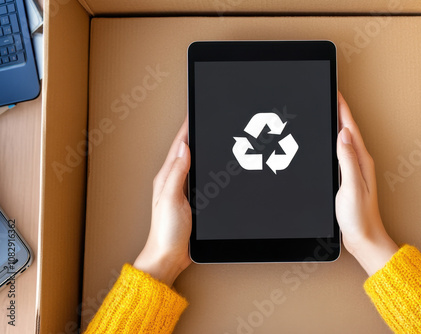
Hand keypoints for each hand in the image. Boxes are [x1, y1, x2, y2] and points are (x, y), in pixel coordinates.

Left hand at [133, 118, 191, 285]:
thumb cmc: (165, 232)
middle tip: (202, 118)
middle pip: (185, 151)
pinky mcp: (191, 200)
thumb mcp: (171, 199)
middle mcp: (173, 181)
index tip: (193, 113)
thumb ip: (177, 174)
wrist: (168, 256)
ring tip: (207, 134)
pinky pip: (199, 177)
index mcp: (166, 177)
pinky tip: (211, 165)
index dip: (187, 128)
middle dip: (194, 133)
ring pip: (193, 162)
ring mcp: (182, 191)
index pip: (179, 146)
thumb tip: (184, 149)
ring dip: (199, 148)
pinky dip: (205, 166)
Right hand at [335, 92, 398, 275]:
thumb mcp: (352, 186)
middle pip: (348, 130)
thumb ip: (347, 159)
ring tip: (329, 112)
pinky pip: (341, 153)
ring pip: (344, 140)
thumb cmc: (359, 217)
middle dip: (339, 112)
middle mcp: (360, 162)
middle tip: (330, 96)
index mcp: (362, 161)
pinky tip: (329, 142)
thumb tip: (342, 134)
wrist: (363, 238)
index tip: (336, 93)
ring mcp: (354, 170)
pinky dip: (334, 142)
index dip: (343, 110)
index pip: (350, 129)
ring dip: (338, 125)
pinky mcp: (348, 178)